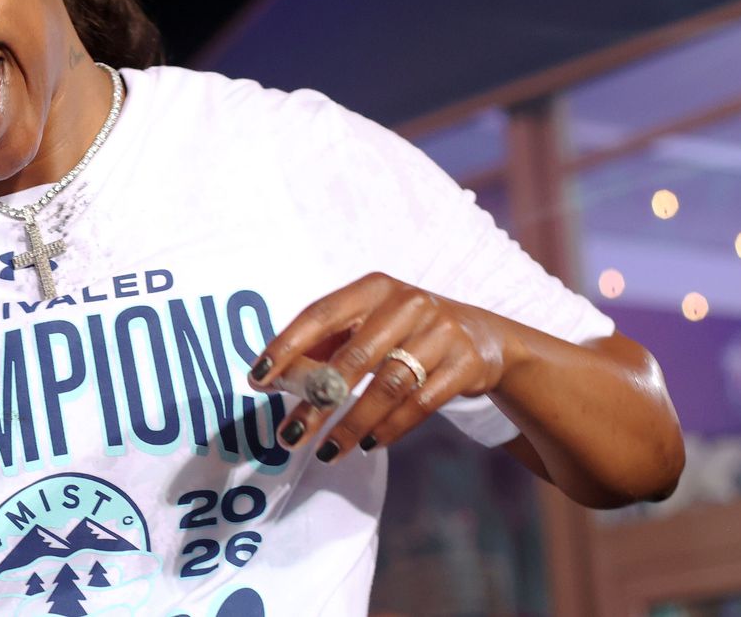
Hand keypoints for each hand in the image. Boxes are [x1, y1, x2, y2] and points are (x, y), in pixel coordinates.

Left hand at [248, 272, 512, 461]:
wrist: (484, 337)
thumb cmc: (405, 332)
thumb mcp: (369, 325)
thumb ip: (323, 346)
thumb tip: (269, 381)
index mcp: (373, 288)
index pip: (320, 314)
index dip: (287, 347)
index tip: (257, 380)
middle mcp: (407, 303)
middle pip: (354, 358)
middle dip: (317, 401)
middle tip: (289, 436)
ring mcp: (440, 332)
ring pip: (388, 386)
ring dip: (352, 424)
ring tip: (326, 452)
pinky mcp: (465, 363)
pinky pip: (420, 403)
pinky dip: (391, 428)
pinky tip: (369, 445)